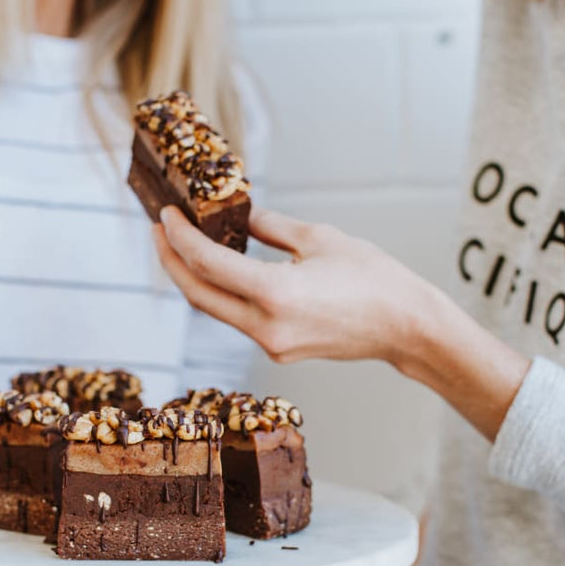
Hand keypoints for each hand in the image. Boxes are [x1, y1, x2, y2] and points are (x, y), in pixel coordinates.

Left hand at [153, 206, 439, 365]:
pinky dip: (224, 292)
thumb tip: (238, 217)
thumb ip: (269, 227)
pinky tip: (223, 269)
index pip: (207, 264)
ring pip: (216, 309)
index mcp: (275, 293)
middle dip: (172, 261)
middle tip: (159, 231)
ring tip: (185, 245)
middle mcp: (266, 326)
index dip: (178, 237)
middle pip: (199, 294)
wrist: (405, 327)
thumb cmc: (374, 279)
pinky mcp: (279, 350)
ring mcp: (271, 344)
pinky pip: (239, 318)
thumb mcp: (318, 238)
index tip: (165, 215)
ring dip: (196, 278)